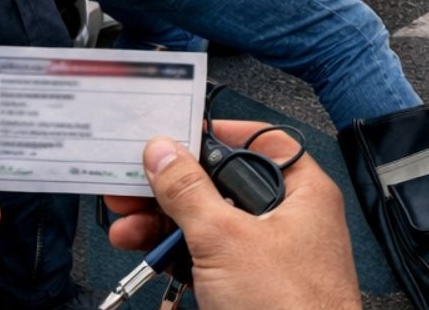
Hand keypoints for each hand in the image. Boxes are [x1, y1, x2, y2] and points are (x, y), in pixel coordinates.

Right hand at [103, 121, 360, 309]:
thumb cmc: (292, 307)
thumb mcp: (226, 239)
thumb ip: (190, 193)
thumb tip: (165, 153)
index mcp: (302, 192)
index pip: (260, 142)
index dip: (217, 135)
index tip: (175, 137)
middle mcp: (289, 217)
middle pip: (224, 185)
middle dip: (173, 188)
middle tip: (131, 186)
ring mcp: (269, 253)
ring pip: (210, 224)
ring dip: (165, 223)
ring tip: (126, 225)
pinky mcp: (249, 285)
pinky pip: (209, 258)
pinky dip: (178, 254)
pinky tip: (146, 251)